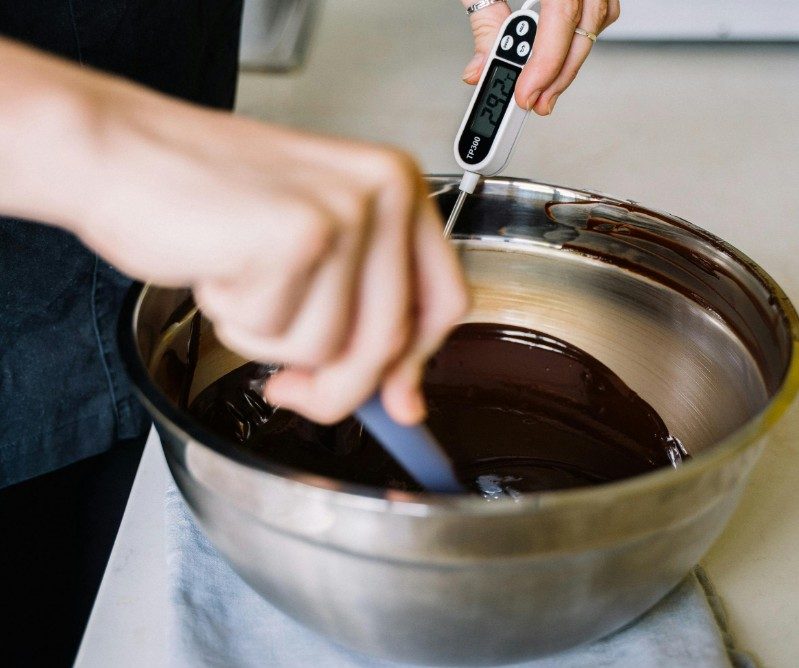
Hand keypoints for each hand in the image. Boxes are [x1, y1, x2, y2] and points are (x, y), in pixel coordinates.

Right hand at [0, 40, 468, 427]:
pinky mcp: (298, 236)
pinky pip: (280, 335)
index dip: (417, 364)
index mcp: (397, 185)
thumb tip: (402, 402)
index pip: (444, 300)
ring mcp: (344, 210)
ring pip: (331, 346)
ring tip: (239, 279)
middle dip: (335, 385)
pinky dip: (239, 321)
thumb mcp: (310, 249)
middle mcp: (384, 189)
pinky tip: (220, 268)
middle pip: (388, 340)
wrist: (118, 152)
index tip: (396, 403)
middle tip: (289, 386)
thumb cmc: (207, 197)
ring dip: (270, 338)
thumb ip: (363, 313)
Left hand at [461, 0, 619, 113]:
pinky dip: (577, 39)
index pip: (562, 20)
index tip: (525, 95)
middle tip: (534, 105)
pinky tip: (558, 54)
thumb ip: (485, 22)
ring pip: (596, 26)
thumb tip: (479, 70)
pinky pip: (597, 13)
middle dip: (557, 77)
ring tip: (543, 89)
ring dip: (569, 62)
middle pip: (584, 31)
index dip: (544, 65)